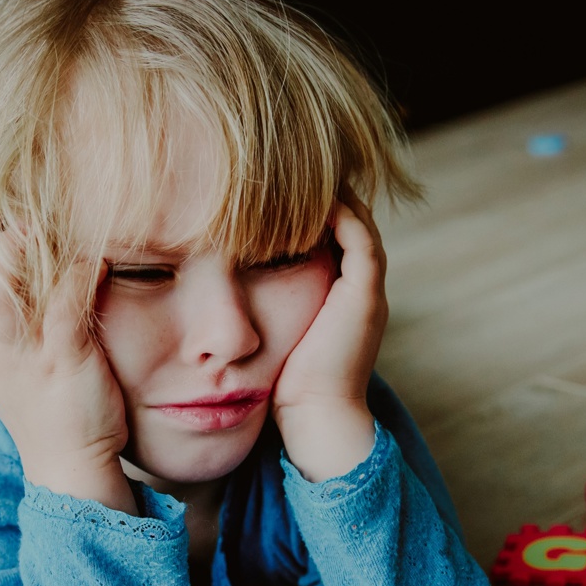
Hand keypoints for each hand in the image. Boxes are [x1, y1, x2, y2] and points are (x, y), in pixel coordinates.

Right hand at [0, 185, 135, 513]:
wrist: (67, 466)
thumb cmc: (45, 412)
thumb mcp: (8, 369)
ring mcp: (29, 353)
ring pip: (2, 296)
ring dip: (8, 257)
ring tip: (21, 223)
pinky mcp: (65, 361)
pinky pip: (64, 312)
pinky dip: (75, 280)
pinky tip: (92, 259)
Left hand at [272, 190, 387, 481]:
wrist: (312, 418)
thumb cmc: (283, 388)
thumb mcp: (269, 338)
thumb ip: (260, 312)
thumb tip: (218, 304)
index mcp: (341, 301)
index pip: (331, 240)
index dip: (307, 213)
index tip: (272, 191)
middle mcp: (360, 291)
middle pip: (349, 224)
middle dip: (321, 195)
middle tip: (289, 167)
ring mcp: (367, 292)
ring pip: (358, 224)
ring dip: (331, 195)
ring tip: (298, 170)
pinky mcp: (364, 295)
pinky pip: (359, 239)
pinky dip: (339, 213)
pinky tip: (309, 196)